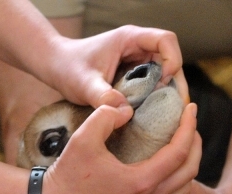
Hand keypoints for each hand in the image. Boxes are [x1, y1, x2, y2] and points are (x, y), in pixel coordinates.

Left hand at [43, 25, 188, 109]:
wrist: (56, 67)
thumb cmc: (68, 68)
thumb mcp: (83, 84)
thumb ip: (102, 96)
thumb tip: (125, 111)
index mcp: (130, 39)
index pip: (165, 41)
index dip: (173, 59)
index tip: (165, 82)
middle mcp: (137, 47)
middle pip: (171, 59)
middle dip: (175, 83)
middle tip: (175, 110)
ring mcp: (137, 61)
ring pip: (164, 74)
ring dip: (166, 93)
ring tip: (165, 116)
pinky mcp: (133, 75)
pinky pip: (153, 84)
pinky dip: (155, 99)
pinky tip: (152, 116)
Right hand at [43, 102, 200, 193]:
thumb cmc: (68, 174)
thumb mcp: (84, 136)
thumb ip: (108, 114)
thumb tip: (128, 110)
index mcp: (141, 181)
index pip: (180, 152)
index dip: (189, 127)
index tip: (190, 109)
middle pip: (190, 172)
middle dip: (195, 144)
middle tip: (190, 125)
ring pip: (184, 191)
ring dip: (189, 166)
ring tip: (184, 146)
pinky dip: (179, 188)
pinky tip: (172, 174)